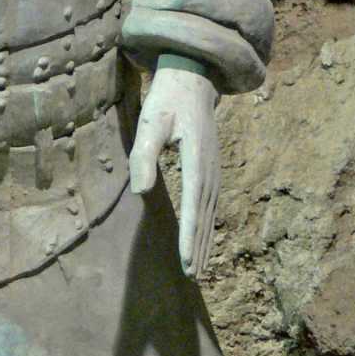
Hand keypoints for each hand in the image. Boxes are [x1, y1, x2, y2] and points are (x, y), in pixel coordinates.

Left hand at [128, 62, 220, 278]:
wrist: (193, 77)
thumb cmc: (168, 99)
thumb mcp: (151, 121)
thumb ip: (144, 155)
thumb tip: (140, 190)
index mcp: (197, 159)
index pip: (193, 207)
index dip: (190, 237)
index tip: (187, 262)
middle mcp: (211, 170)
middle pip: (205, 217)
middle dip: (199, 248)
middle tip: (192, 278)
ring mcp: (215, 171)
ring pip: (210, 214)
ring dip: (205, 242)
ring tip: (198, 269)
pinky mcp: (212, 170)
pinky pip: (210, 206)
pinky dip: (207, 227)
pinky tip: (202, 241)